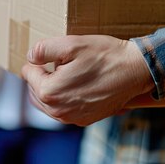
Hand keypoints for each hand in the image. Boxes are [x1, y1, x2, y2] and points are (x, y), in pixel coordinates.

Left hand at [21, 35, 154, 125]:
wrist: (136, 71)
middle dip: (41, 76)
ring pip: (47, 103)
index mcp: (50, 92)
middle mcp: (58, 111)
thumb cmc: (105, 56)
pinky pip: (63, 110)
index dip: (37, 60)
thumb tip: (31, 57)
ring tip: (65, 72)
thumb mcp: (70, 43)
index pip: (28, 73)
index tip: (50, 54)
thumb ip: (43, 49)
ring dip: (51, 88)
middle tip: (56, 62)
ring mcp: (72, 118)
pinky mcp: (85, 119)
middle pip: (34, 91)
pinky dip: (64, 98)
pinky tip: (77, 84)